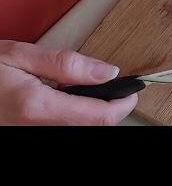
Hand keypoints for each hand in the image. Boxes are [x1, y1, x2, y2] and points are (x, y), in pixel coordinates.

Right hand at [0, 40, 136, 124]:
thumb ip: (66, 64)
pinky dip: (72, 114)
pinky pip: (59, 126)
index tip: (134, 90)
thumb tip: (108, 71)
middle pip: (90, 126)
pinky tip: (67, 99)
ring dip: (90, 112)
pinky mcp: (24, 132)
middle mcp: (33, 129)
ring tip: (90, 90)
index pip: (98, 117)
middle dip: (108, 108)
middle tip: (115, 87)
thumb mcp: (20, 55)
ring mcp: (27, 134)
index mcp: (36, 107)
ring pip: (75, 128)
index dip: (122, 105)